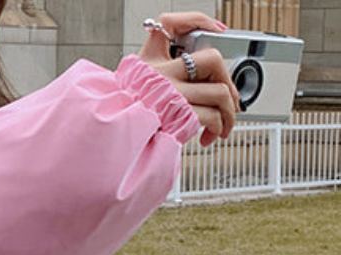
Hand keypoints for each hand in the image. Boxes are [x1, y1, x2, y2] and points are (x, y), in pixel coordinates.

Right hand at [139, 11, 238, 146]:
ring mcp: (172, 94)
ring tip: (224, 125)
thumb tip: (199, 82)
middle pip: (211, 59)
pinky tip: (211, 135)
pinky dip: (218, 127)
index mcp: (147, 63)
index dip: (197, 21)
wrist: (114, 145)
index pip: (168, 23)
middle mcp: (160, 75)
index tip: (217, 30)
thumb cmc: (128, 122)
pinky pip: (213, 116)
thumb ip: (159, 79)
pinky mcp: (181, 116)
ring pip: (220, 92)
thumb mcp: (133, 91)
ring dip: (229, 112)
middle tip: (228, 98)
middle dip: (228, 81)